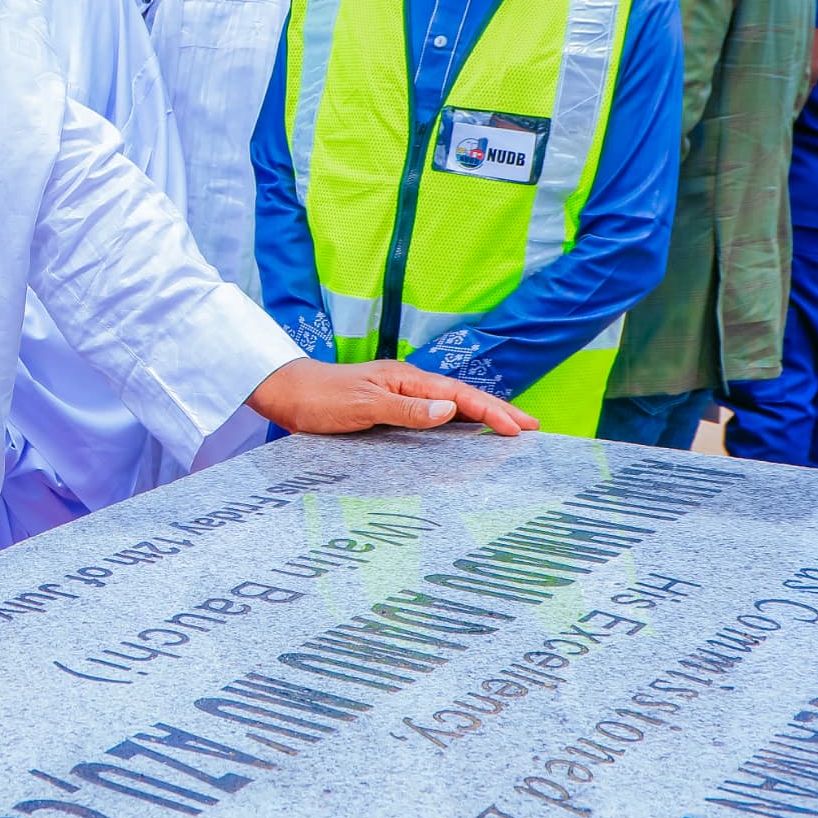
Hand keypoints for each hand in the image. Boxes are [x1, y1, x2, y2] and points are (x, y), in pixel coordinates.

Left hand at [247, 358, 538, 436]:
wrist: (284, 394)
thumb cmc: (319, 398)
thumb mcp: (362, 405)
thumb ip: (406, 409)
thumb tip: (450, 409)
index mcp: (406, 380)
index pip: (460, 395)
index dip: (493, 412)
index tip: (522, 428)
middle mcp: (407, 386)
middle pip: (462, 398)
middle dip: (498, 412)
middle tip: (534, 428)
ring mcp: (398, 396)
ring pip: (449, 407)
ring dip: (480, 418)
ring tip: (510, 432)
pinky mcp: (388, 409)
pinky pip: (431, 417)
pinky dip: (455, 425)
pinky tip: (463, 437)